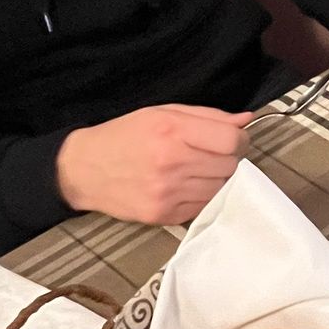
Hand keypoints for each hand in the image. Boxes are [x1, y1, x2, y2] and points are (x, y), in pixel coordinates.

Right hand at [56, 105, 250, 224]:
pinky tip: (185, 185)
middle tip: (212, 153)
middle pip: (229, 165)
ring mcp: (168, 192)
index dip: (239, 139)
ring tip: (196, 169)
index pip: (230, 140)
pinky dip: (202, 196)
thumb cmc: (123, 136)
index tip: (233, 139)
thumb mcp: (161, 113)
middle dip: (228, 158)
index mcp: (171, 130)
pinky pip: (203, 206)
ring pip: (220, 188)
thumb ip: (207, 116)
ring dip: (216, 178)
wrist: (83, 170)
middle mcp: (171, 162)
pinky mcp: (164, 215)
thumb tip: (244, 121)